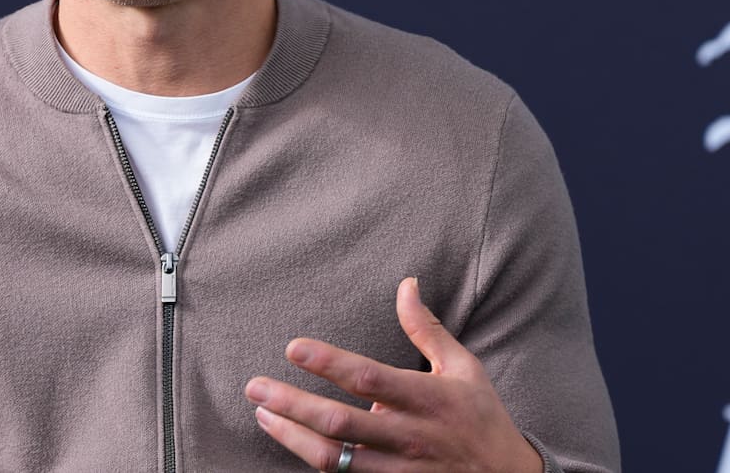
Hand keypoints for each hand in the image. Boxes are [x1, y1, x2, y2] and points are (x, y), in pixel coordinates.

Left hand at [244, 278, 541, 471]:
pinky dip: (314, 462)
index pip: (368, 378)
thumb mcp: (463, 368)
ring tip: (262, 413)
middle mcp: (411, 437)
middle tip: (254, 385)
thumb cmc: (481, 417)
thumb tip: (406, 283)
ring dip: (292, 437)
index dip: (329, 362)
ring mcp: (401, 472)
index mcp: (427, 399)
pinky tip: (290, 440)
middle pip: (341, 423)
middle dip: (292, 404)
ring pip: (336, 459)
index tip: (292, 346)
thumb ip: (426, 329)